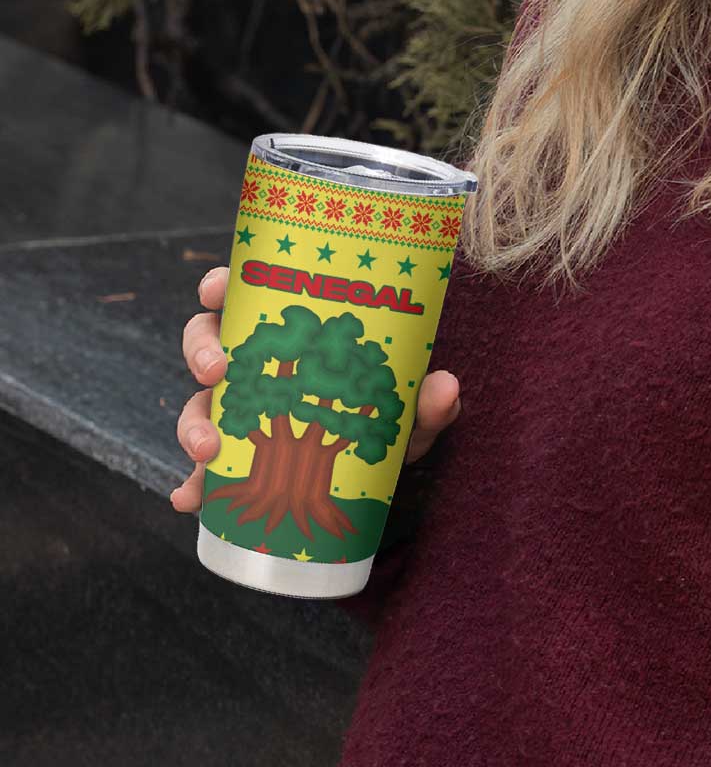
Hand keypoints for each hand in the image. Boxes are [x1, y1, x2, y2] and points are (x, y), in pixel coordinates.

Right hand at [169, 266, 461, 511]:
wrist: (381, 468)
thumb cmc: (390, 418)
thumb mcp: (409, 409)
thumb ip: (426, 400)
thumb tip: (445, 387)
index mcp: (291, 333)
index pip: (245, 293)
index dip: (221, 285)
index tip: (216, 289)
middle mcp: (258, 364)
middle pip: (207, 341)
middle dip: (201, 352)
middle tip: (217, 370)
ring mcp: (242, 409)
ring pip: (200, 402)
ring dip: (193, 422)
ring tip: (207, 450)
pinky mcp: (239, 455)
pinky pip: (205, 468)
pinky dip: (194, 484)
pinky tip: (190, 500)